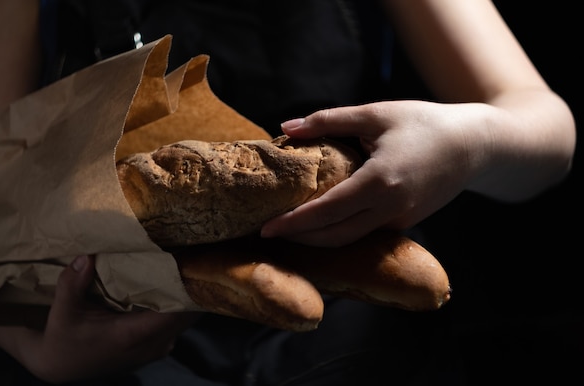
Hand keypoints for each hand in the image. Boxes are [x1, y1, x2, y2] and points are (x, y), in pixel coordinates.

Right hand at [0, 255, 199, 382]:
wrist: (62, 365)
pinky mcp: (157, 348)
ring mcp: (157, 349)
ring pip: (185, 321)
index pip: (173, 313)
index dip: (185, 290)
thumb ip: (72, 284)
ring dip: (187, 297)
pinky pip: (178, 325)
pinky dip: (181, 307)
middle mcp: (150, 345)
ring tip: (187, 268)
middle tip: (191, 258)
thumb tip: (85, 256)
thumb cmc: (64, 338)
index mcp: (131, 335)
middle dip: (191, 289)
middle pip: (187, 316)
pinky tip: (175, 287)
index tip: (190, 264)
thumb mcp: (62, 312)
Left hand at [261, 101, 486, 246]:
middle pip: (334, 235)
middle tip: (269, 233)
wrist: (475, 145)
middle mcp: (390, 210)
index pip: (326, 212)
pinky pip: (365, 232)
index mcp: (379, 182)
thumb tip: (286, 127)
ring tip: (289, 230)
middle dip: (299, 238)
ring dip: (317, 238)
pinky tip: (323, 221)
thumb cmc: (424, 123)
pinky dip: (340, 231)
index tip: (265, 230)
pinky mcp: (406, 223)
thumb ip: (328, 120)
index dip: (293, 223)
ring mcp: (400, 221)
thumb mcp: (375, 114)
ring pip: (349, 238)